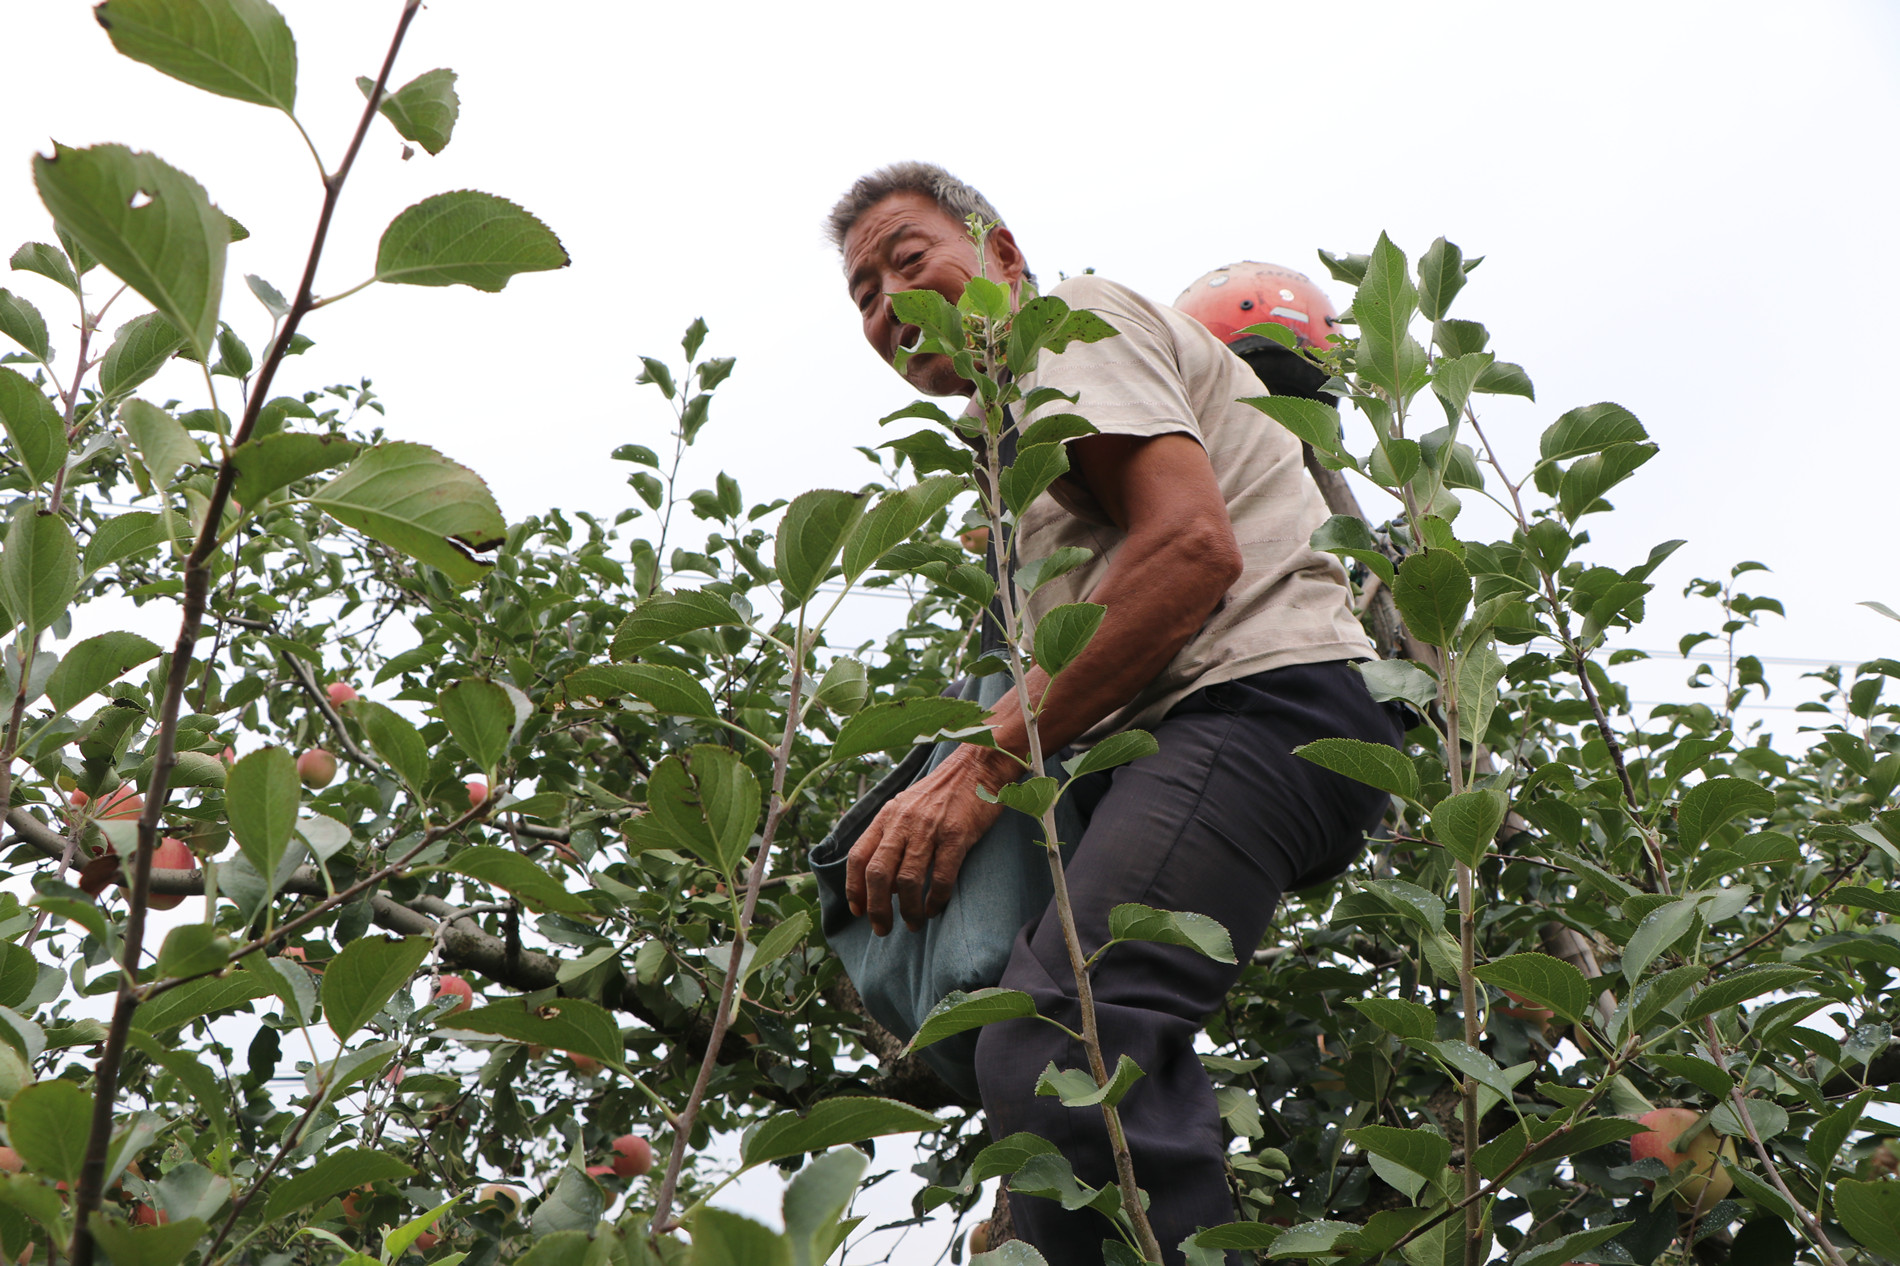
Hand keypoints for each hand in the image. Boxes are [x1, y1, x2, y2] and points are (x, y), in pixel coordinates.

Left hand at [845, 748, 1012, 934]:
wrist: (977, 766)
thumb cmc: (941, 791)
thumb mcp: (906, 805)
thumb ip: (891, 836)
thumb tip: (884, 881)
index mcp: (887, 816)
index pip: (859, 856)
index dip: (854, 887)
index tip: (858, 910)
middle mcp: (903, 822)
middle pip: (878, 873)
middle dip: (877, 908)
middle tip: (882, 929)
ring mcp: (930, 829)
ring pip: (908, 881)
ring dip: (908, 910)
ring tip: (913, 924)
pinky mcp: (957, 836)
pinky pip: (941, 877)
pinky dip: (935, 900)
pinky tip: (934, 909)